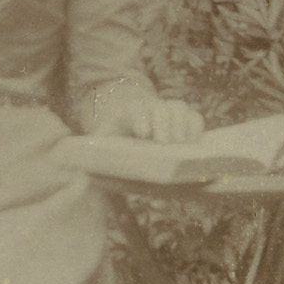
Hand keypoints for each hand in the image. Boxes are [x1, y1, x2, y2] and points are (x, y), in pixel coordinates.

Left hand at [90, 90, 206, 144]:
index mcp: (126, 112)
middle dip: (164, 124)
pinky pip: (195, 118)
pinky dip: (196, 130)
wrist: (124, 123)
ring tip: (182, 147)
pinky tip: (195, 147)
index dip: (140, 118)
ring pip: (179, 108)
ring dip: (183, 126)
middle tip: (166, 143)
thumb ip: (95, 154)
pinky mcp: (183, 119)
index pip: (135, 109)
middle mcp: (150, 108)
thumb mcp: (99, 144)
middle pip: (161, 108)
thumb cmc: (111, 139)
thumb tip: (87, 175)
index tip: (143, 132)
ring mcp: (168, 111)